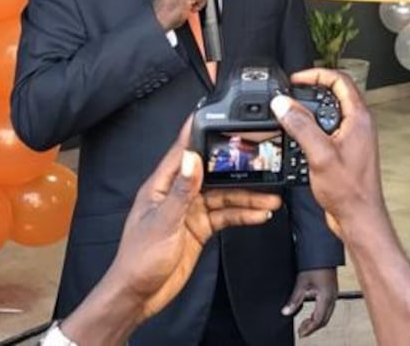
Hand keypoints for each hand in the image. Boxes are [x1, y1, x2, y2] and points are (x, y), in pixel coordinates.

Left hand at [106, 119, 281, 319]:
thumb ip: (182, 191)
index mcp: (161, 187)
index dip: (198, 133)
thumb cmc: (138, 259)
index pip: (183, 152)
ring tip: (270, 198)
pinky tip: (259, 215)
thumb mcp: (163, 222)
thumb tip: (193, 158)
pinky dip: (243, 215)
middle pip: (213, 175)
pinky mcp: (200, 229)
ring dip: (248, 197)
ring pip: (224, 196)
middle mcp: (177, 195)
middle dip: (237, 171)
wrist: (139, 294)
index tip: (213, 114)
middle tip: (262, 165)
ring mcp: (190, 212)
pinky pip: (226, 216)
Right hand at [271, 69, 385, 235]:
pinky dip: (312, 127)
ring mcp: (353, 137)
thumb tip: (284, 104)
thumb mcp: (319, 154)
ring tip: (290, 113)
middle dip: (311, 89)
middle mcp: (359, 124)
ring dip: (310, 109)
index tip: (296, 79)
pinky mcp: (346, 150)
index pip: (341, 80)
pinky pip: (328, 129)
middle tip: (291, 92)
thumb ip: (301, 126)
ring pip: (331, 112)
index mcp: (359, 118)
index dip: (317, 74)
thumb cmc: (349, 190)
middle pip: (335, 93)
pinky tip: (298, 138)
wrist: (358, 217)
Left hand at [282, 268, 338, 336]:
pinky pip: (329, 308)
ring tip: (305, 324)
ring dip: (317, 322)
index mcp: (326, 297)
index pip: (318, 320)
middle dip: (313, 328)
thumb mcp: (302, 282)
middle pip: (324, 320)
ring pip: (328, 315)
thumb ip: (295, 299)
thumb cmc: (315, 263)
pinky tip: (312, 314)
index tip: (301, 333)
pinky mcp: (333, 291)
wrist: (323, 252)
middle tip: (301, 331)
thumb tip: (286, 311)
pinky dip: (320, 315)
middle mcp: (333, 297)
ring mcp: (334, 294)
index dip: (309, 328)